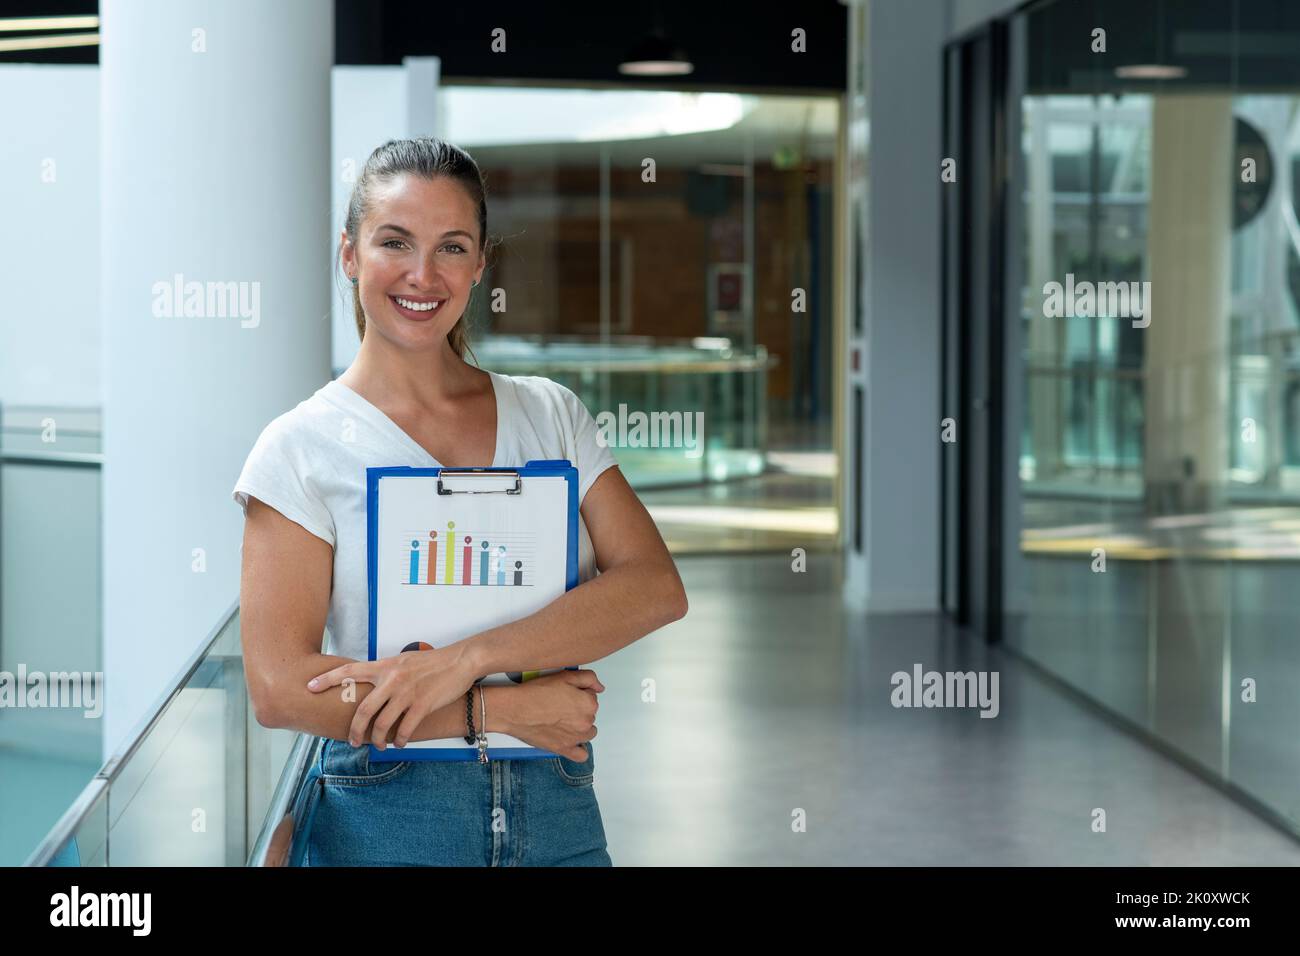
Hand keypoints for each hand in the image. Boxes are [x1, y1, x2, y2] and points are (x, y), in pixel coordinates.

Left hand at [306, 644, 477, 749]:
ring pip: (382, 724)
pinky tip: (399, 743)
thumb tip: (372, 689)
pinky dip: (399, 740)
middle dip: (354, 730)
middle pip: (363, 710)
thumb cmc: (432, 663)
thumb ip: (386, 674)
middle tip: (352, 741)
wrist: (460, 661)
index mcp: (384, 666)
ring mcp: (406, 693)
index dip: (327, 680)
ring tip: (378, 746)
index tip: (309, 687)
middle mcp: (392, 679)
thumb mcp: (403, 662)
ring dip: (377, 740)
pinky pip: (404, 729)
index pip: (349, 671)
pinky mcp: (422, 705)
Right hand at [497, 669, 604, 761]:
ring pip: (587, 733)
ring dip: (580, 727)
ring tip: (563, 720)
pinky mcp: (563, 749)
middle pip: (589, 715)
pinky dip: (579, 749)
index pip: (591, 697)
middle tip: (560, 704)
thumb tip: (599, 687)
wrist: (515, 709)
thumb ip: (588, 678)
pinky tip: (572, 741)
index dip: (579, 693)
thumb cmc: (536, 693)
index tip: (567, 694)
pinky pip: (580, 755)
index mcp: (588, 704)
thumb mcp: (564, 676)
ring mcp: (575, 738)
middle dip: (578, 709)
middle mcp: (585, 723)